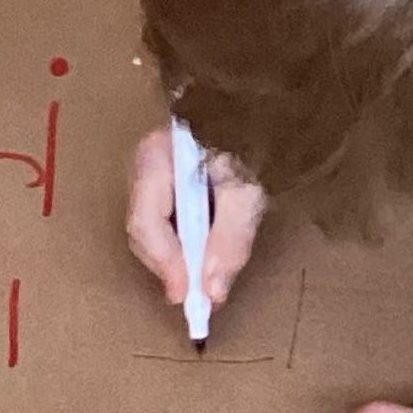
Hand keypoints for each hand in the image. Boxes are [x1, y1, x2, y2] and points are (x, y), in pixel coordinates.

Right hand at [127, 124, 266, 311]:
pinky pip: (164, 224)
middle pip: (144, 229)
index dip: (165, 262)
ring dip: (177, 259)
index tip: (187, 294)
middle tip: (200, 295)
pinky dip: (182, 246)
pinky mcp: (166, 184)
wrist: (268, 117)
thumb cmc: (256, 145)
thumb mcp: (249, 194)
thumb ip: (230, 240)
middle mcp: (146, 164)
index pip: (146, 220)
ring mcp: (153, 174)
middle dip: (171, 265)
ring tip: (204, 279)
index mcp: (158, 156)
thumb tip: (212, 291)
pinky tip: (202, 256)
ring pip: (151, 231)